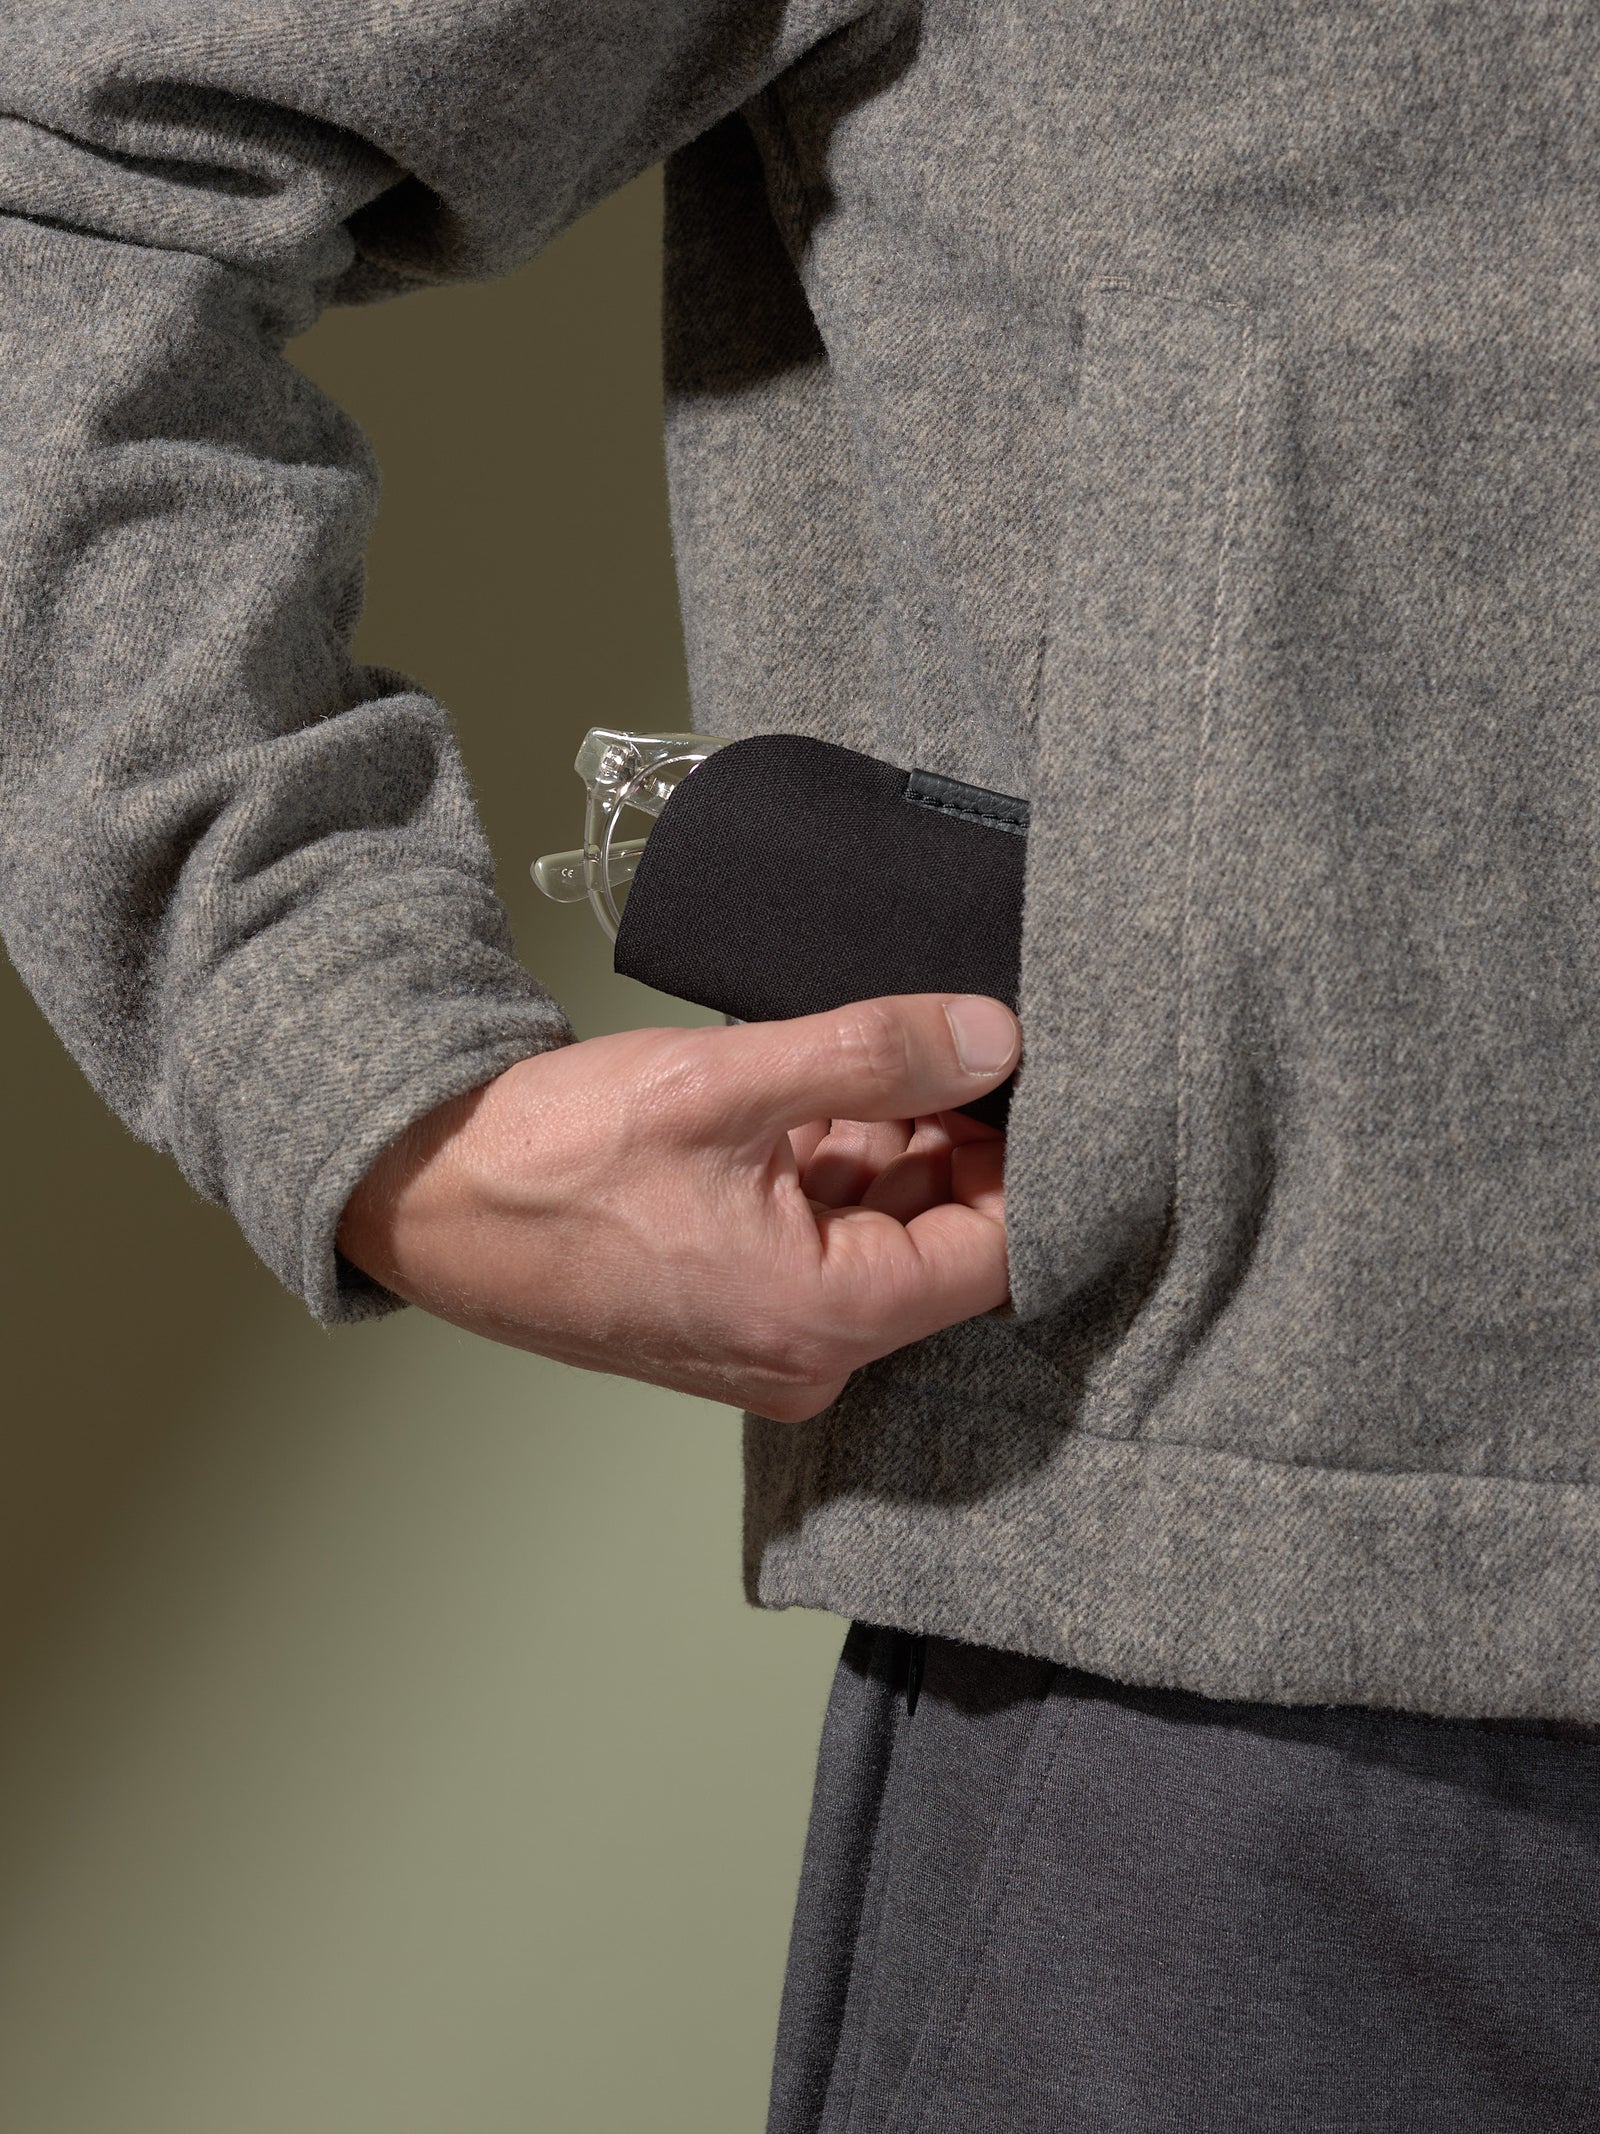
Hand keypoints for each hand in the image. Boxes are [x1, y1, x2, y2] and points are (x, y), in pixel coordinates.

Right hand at [337, 994, 1019, 1420]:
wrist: (424, 1196)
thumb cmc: (550, 1160)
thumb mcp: (728, 1081)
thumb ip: (873, 1054)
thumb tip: (990, 1038)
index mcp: (820, 1320)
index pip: (993, 1254)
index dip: (1020, 1160)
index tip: (1023, 1078)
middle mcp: (804, 1356)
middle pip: (939, 1246)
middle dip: (950, 1143)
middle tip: (941, 1044)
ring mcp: (765, 1342)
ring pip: (877, 1236)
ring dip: (886, 1149)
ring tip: (856, 1063)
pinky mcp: (732, 1316)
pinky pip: (818, 1245)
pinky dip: (827, 1172)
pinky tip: (804, 1103)